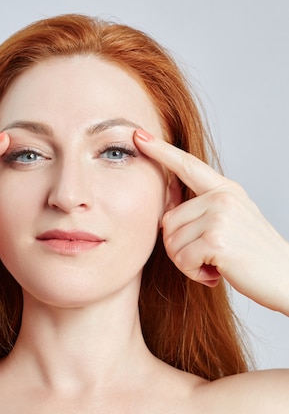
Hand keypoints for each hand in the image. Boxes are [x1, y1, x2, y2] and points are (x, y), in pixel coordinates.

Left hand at [134, 129, 288, 314]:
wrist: (285, 278)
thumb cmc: (255, 256)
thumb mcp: (233, 222)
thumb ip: (204, 211)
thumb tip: (165, 214)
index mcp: (226, 190)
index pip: (188, 166)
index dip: (161, 151)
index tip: (139, 135)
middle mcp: (222, 198)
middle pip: (168, 221)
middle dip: (179, 248)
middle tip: (206, 258)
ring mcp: (219, 216)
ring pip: (171, 242)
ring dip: (186, 262)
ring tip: (213, 264)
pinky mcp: (215, 239)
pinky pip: (182, 259)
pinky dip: (193, 272)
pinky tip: (214, 273)